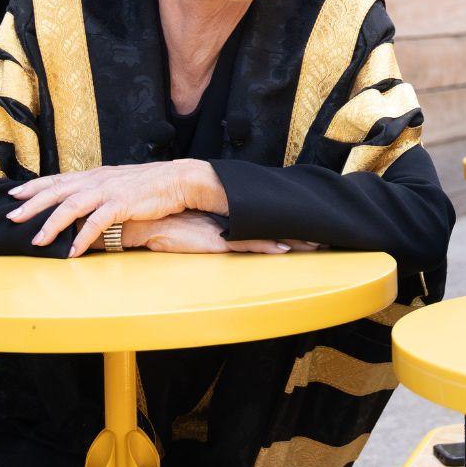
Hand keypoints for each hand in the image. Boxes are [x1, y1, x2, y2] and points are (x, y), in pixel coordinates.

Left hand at [7, 160, 226, 255]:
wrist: (178, 180)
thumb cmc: (149, 185)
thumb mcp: (117, 184)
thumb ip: (97, 193)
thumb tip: (79, 209)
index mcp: (94, 175)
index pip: (57, 179)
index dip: (33, 187)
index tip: (12, 195)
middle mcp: (96, 180)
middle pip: (56, 191)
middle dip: (31, 205)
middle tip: (12, 218)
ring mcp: (108, 191)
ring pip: (70, 206)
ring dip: (51, 225)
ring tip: (37, 241)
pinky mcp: (121, 204)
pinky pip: (96, 223)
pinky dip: (82, 238)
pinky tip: (72, 252)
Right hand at [123, 212, 320, 255]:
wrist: (141, 221)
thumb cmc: (162, 225)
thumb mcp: (190, 230)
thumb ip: (209, 233)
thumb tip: (225, 237)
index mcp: (225, 217)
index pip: (261, 220)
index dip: (285, 224)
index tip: (308, 228)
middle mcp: (228, 221)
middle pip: (270, 226)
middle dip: (297, 231)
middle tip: (323, 238)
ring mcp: (222, 230)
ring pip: (263, 234)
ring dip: (289, 239)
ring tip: (314, 244)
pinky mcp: (213, 240)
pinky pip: (245, 244)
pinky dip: (265, 245)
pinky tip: (283, 249)